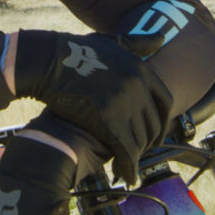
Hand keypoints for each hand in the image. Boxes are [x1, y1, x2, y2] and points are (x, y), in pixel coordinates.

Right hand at [12, 30, 170, 186]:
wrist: (49, 62)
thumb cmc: (76, 52)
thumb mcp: (112, 42)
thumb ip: (138, 44)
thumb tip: (162, 39)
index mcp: (142, 70)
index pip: (165, 102)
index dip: (162, 121)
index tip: (156, 132)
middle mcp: (138, 87)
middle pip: (154, 124)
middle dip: (149, 141)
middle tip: (140, 151)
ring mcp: (125, 104)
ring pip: (141, 140)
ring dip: (137, 156)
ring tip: (129, 164)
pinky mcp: (109, 121)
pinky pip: (126, 150)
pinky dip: (129, 166)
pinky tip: (126, 175)